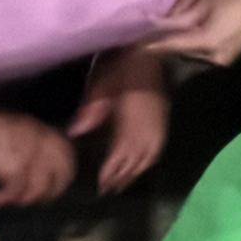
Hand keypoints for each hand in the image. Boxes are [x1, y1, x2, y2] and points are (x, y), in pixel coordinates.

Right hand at [0, 107, 77, 207]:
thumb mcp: (15, 130)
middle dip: (49, 194)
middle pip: (62, 177)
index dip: (63, 176)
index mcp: (44, 132)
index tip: (50, 189)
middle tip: (27, 200)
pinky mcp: (16, 169)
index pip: (68, 157)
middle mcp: (43, 143)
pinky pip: (15, 194)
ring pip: (39, 190)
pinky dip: (0, 200)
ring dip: (21, 200)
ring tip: (3, 200)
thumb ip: (31, 145)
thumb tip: (40, 171)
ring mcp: (32, 157)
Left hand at [70, 54, 169, 194]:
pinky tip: (141, 164)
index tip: (102, 184)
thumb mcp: (101, 84)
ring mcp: (160, 121)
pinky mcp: (163, 118)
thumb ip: (92, 109)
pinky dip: (149, 159)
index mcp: (133, 115)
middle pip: (139, 157)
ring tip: (124, 182)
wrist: (147, 49)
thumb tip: (77, 132)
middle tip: (110, 190)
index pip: (124, 150)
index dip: (113, 169)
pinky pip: (159, 146)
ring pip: (150, 154)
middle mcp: (149, 122)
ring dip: (137, 170)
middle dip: (125, 175)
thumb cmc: (119, 64)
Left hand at [147, 0, 240, 67]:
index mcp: (207, 42)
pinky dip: (189, 43)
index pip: (168, 45)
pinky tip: (181, 33)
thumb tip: (156, 24)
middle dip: (160, 43)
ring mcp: (222, 59)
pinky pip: (201, 51)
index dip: (147, 44)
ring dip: (175, 43)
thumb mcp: (208, 2)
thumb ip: (182, 17)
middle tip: (140, 33)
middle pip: (177, 52)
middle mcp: (213, 57)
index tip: (128, 42)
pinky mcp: (229, 56)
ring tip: (156, 32)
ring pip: (189, 52)